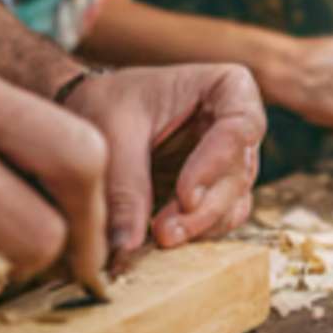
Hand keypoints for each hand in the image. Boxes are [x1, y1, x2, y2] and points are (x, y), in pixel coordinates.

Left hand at [60, 65, 266, 260]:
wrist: (93, 111)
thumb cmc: (109, 103)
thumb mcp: (113, 134)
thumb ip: (125, 186)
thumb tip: (127, 245)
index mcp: (227, 87)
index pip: (239, 127)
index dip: (216, 164)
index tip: (185, 195)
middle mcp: (239, 125)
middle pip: (240, 173)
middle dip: (205, 208)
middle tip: (165, 232)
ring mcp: (231, 161)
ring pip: (233, 203)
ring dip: (200, 225)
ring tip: (160, 237)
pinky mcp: (216, 191)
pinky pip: (218, 219)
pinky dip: (195, 232)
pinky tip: (162, 237)